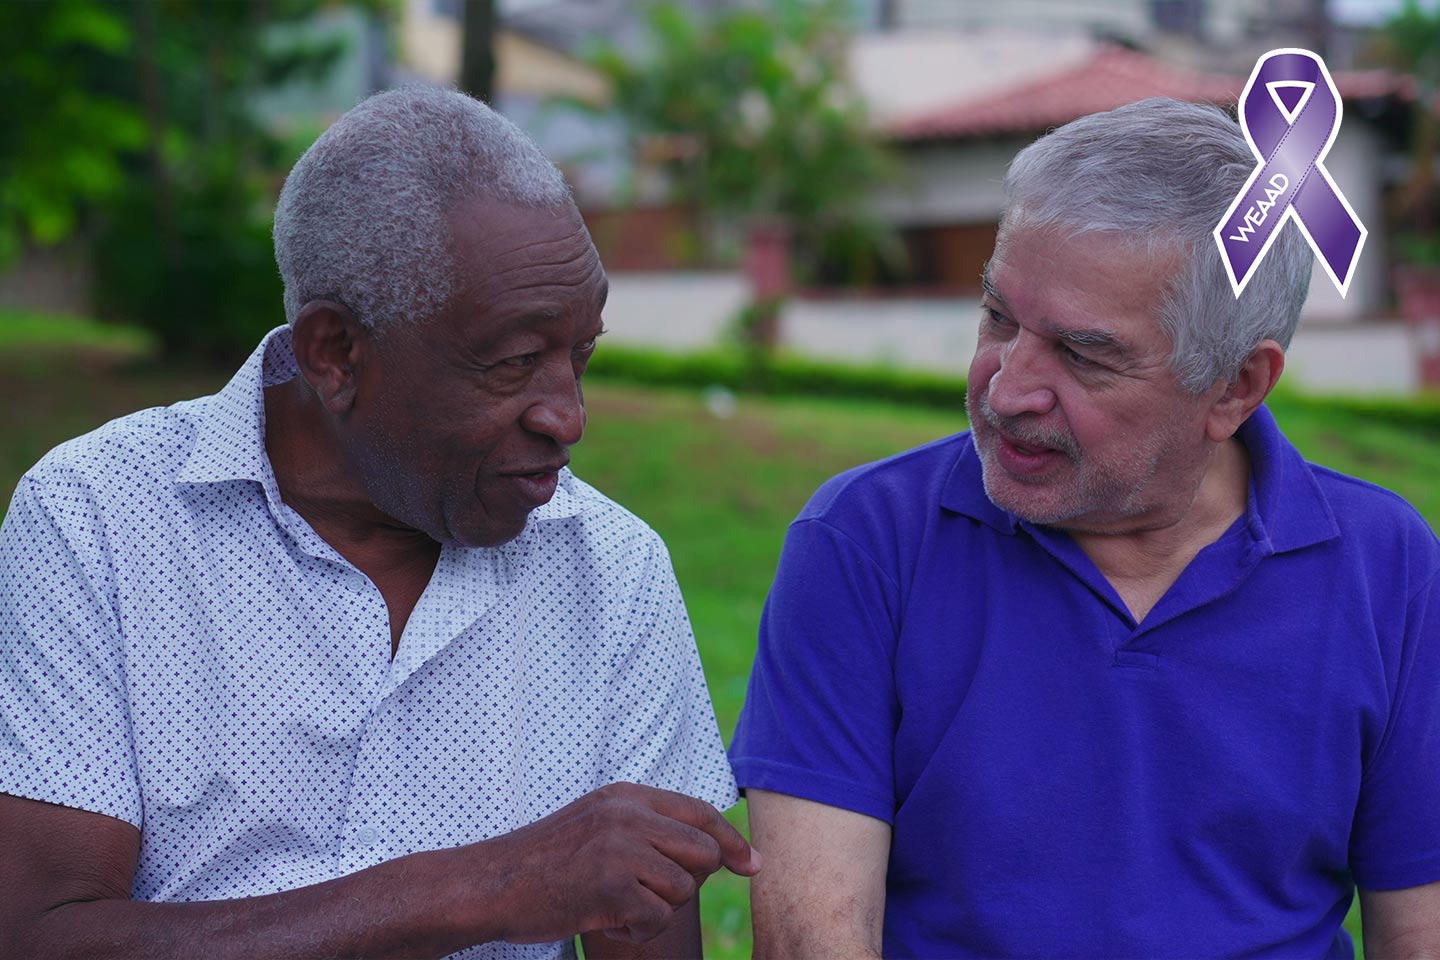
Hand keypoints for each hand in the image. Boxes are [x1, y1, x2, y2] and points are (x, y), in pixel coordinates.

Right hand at [472, 782, 760, 945]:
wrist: (491, 883)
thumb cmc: (545, 862)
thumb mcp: (597, 823)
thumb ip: (644, 826)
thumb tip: (710, 849)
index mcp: (626, 796)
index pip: (700, 812)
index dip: (733, 840)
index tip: (752, 865)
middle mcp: (628, 814)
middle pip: (704, 850)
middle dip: (691, 881)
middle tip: (653, 896)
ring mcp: (620, 848)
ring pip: (684, 888)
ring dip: (657, 910)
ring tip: (619, 908)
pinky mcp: (611, 885)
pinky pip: (657, 917)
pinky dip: (637, 931)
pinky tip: (608, 923)